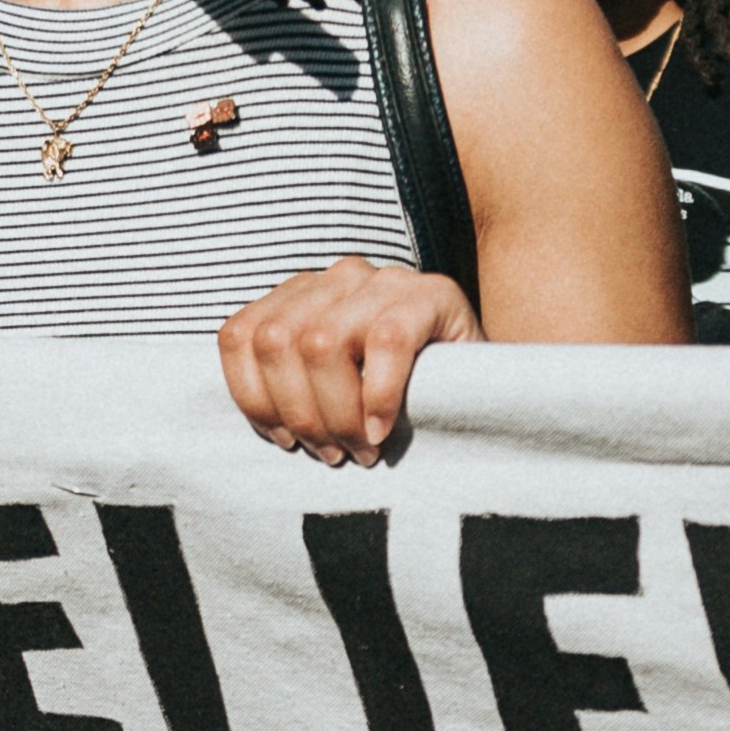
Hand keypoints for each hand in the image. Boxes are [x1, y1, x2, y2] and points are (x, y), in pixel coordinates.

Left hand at [215, 257, 472, 468]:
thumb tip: (255, 420)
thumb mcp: (335, 390)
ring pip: (321, 343)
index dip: (251, 397)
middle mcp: (338, 277)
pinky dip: (378, 396)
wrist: (489, 390)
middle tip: (331, 454)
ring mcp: (385, 280)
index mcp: (302, 294)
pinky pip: (386, 343)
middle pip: (277, 342)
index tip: (281, 440)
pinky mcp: (433, 294)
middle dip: (299, 412)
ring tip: (360, 449)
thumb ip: (292, 385)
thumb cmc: (401, 400)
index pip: (240, 335)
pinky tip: (384, 429)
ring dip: (336, 412)